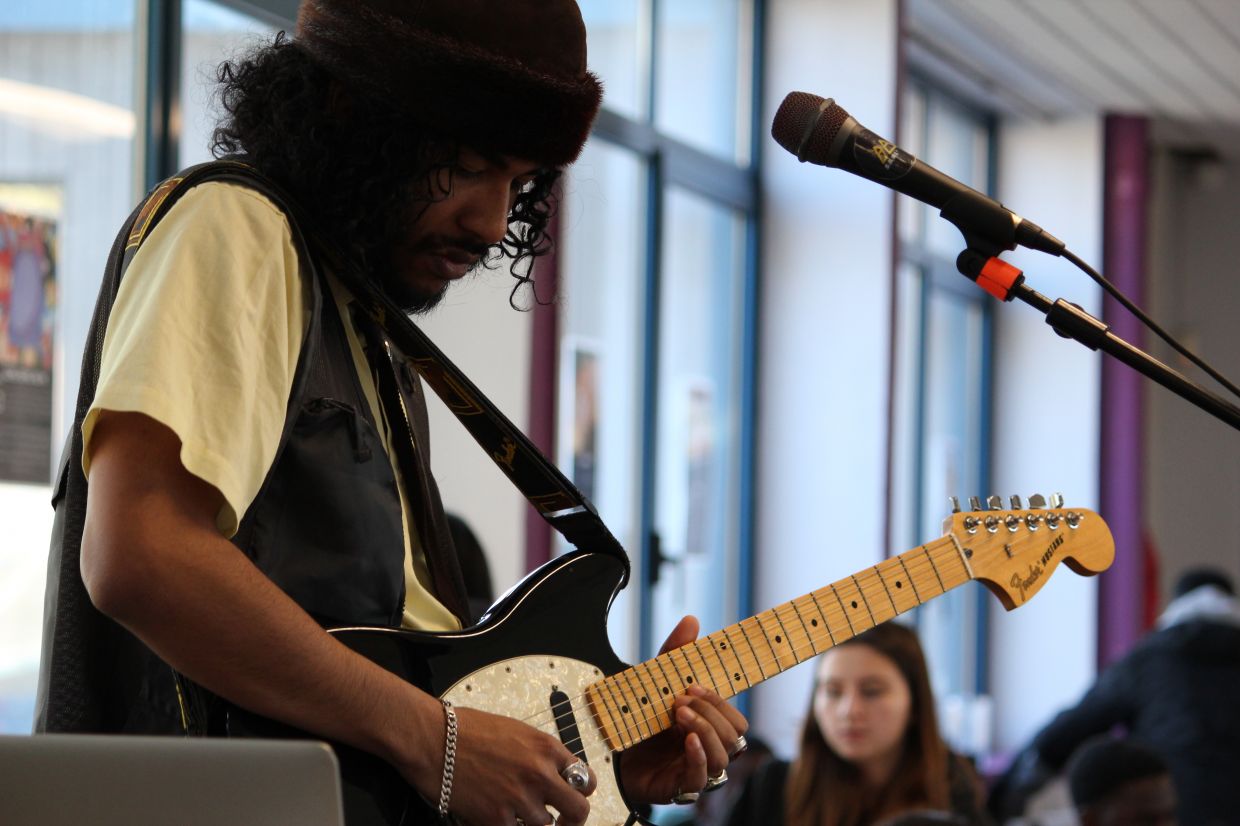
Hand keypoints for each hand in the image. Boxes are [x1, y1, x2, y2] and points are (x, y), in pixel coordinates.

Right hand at [399, 704, 595, 825]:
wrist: (434, 739)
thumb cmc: (467, 730)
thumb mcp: (516, 732)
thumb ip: (539, 754)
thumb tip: (553, 773)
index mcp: (547, 748)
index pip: (585, 779)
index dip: (579, 791)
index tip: (572, 796)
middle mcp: (539, 774)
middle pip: (578, 811)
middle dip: (572, 820)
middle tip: (562, 822)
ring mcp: (520, 798)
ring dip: (531, 821)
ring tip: (513, 809)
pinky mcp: (496, 819)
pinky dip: (508, 825)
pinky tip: (496, 814)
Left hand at [618, 616, 748, 804]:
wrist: (606, 751)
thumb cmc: (637, 719)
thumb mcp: (655, 683)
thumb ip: (674, 654)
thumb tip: (692, 620)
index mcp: (708, 726)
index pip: (736, 718)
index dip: (722, 701)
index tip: (694, 685)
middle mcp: (708, 747)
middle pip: (736, 736)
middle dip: (712, 713)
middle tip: (680, 701)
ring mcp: (697, 768)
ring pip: (725, 755)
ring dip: (705, 730)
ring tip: (678, 715)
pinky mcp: (681, 786)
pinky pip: (704, 778)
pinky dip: (699, 756)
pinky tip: (686, 740)